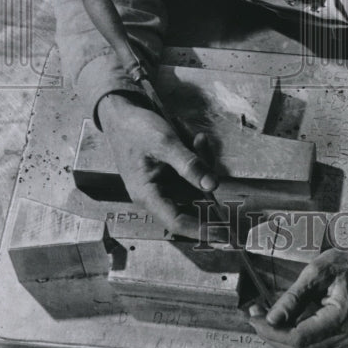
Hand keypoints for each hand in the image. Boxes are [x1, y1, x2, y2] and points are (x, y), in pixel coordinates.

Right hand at [97, 92, 216, 239]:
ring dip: (201, 160)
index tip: (224, 236)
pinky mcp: (170, 172)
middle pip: (192, 197)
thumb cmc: (136, 129)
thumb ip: (189, 164)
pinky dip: (196, 155)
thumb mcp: (165, 143)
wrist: (122, 112)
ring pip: (195, 182)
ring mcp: (164, 182)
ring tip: (196, 138)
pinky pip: (191, 171)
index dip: (201, 230)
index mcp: (147, 194)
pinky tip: (194, 138)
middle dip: (203, 173)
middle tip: (201, 144)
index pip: (176, 221)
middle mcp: (156, 193)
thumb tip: (213, 186)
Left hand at [248, 247, 347, 347]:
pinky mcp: (345, 347)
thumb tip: (271, 319)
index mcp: (340, 318)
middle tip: (255, 318)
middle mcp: (346, 339)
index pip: (297, 338)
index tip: (254, 317)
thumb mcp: (315, 272)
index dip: (271, 331)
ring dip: (282, 345)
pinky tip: (285, 332)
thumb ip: (293, 298)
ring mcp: (347, 346)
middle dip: (272, 337)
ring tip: (267, 324)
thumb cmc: (344, 264)